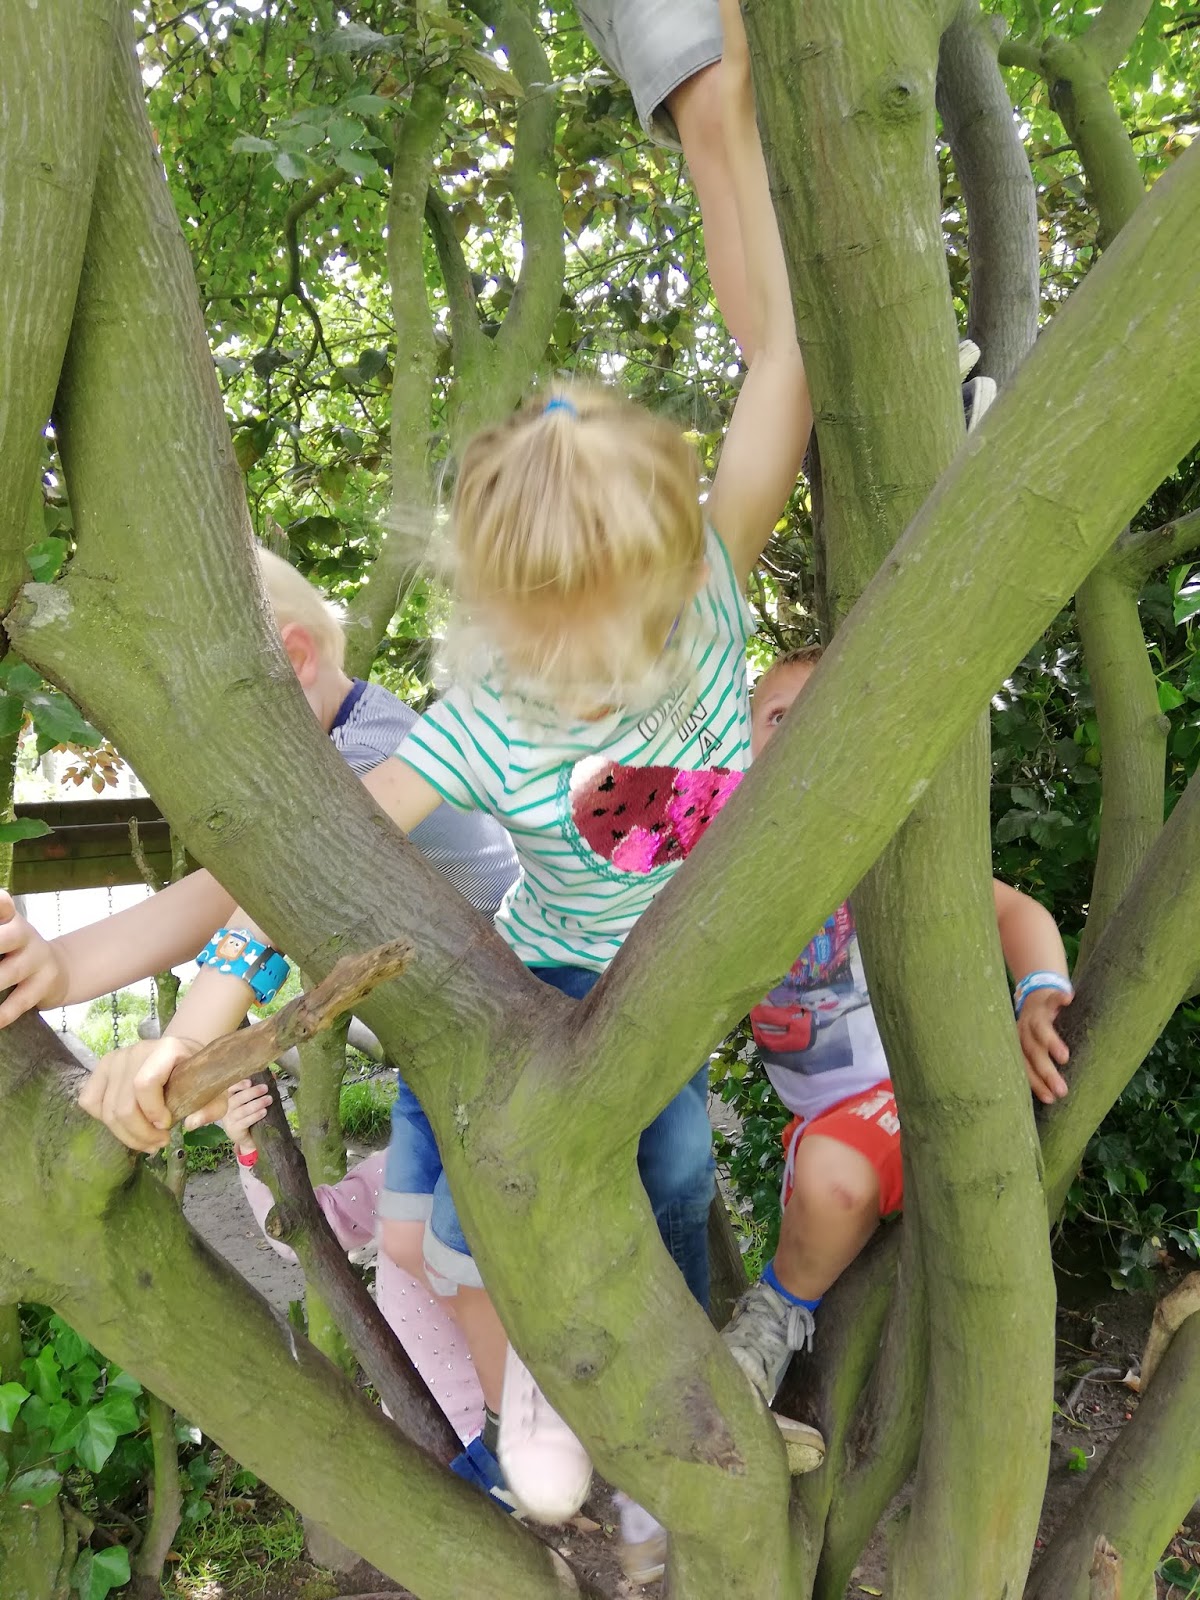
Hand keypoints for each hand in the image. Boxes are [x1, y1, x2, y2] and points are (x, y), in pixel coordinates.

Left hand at [0, 891, 69, 1026]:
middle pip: (12, 935)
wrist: (56, 969)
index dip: (0, 904)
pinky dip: (3, 1013)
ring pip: (12, 972)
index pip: (3, 904)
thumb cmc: (13, 950)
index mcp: (9, 919)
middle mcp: (24, 935)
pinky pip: (21, 1001)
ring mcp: (37, 961)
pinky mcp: (44, 985)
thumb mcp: (4, 932)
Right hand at [77, 1035, 222, 1152]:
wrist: (181, 1052)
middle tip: (159, 1144)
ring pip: (107, 1109)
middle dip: (140, 1133)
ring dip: (126, 1135)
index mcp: (167, 1049)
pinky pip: (90, 1101)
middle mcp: (136, 1050)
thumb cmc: (197, 1073)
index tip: (168, 1126)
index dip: (152, 1112)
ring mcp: (115, 1058)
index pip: (144, 1084)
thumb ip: (212, 1108)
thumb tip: (190, 1124)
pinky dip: (105, 1120)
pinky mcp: (102, 1067)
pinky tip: (125, 1125)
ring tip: (147, 1142)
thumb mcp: (215, 1089)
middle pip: (123, 1104)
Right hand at [220, 1078, 271, 1152]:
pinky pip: (244, 1122)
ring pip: (242, 1110)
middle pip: (236, 1099)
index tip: (250, 1081)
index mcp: (232, 1100)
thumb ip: (262, 1091)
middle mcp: (228, 1109)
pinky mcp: (235, 1131)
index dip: (239, 1085)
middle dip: (252, 1092)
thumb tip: (273, 1075)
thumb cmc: (252, 1119)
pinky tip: (263, 1112)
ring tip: (269, 1099)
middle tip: (265, 1088)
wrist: (249, 1140)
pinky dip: (254, 1116)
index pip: (231, 1090)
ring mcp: (230, 1121)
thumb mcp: (256, 1104)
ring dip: (256, 1104)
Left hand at [1016, 988, 1070, 1104]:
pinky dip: (1059, 998)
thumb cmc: (1038, 1030)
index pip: (1025, 1067)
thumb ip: (1039, 1065)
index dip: (1035, 1083)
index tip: (1050, 1100)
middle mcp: (1024, 1030)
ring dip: (1050, 1042)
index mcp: (1020, 1045)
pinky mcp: (1047, 998)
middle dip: (1046, 1072)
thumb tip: (1053, 1097)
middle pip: (1033, 1052)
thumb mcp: (1034, 1047)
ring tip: (1064, 1058)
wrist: (1036, 995)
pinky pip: (1052, 998)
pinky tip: (1069, 999)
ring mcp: (1035, 1014)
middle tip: (1061, 1090)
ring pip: (1040, 1028)